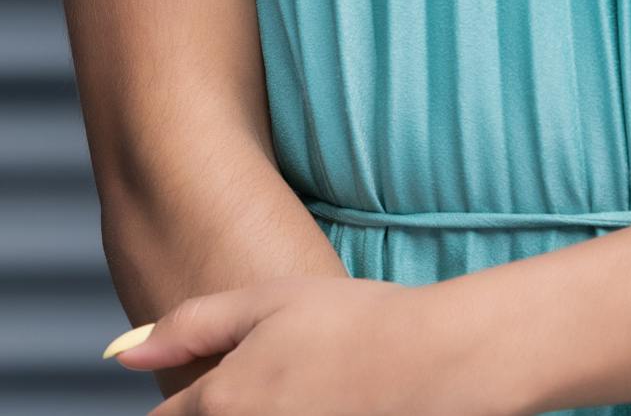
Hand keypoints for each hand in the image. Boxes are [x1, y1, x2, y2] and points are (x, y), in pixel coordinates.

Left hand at [104, 271, 510, 415]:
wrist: (437, 363)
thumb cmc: (356, 323)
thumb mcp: (267, 301)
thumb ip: (190, 326)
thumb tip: (118, 355)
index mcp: (221, 403)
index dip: (176, 410)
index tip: (203, 397)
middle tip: (269, 385)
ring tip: (297, 393)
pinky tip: (320, 407)